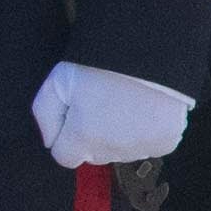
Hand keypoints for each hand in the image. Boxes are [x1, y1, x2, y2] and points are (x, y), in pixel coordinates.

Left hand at [38, 57, 195, 168]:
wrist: (150, 54)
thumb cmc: (100, 66)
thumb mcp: (56, 83)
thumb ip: (45, 116)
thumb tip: (51, 142)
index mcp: (82, 138)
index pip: (65, 157)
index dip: (68, 137)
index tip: (76, 117)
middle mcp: (112, 149)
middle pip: (95, 155)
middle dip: (93, 138)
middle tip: (102, 106)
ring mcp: (141, 148)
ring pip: (122, 152)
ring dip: (121, 137)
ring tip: (125, 105)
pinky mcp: (166, 142)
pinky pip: (149, 146)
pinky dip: (146, 134)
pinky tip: (144, 111)